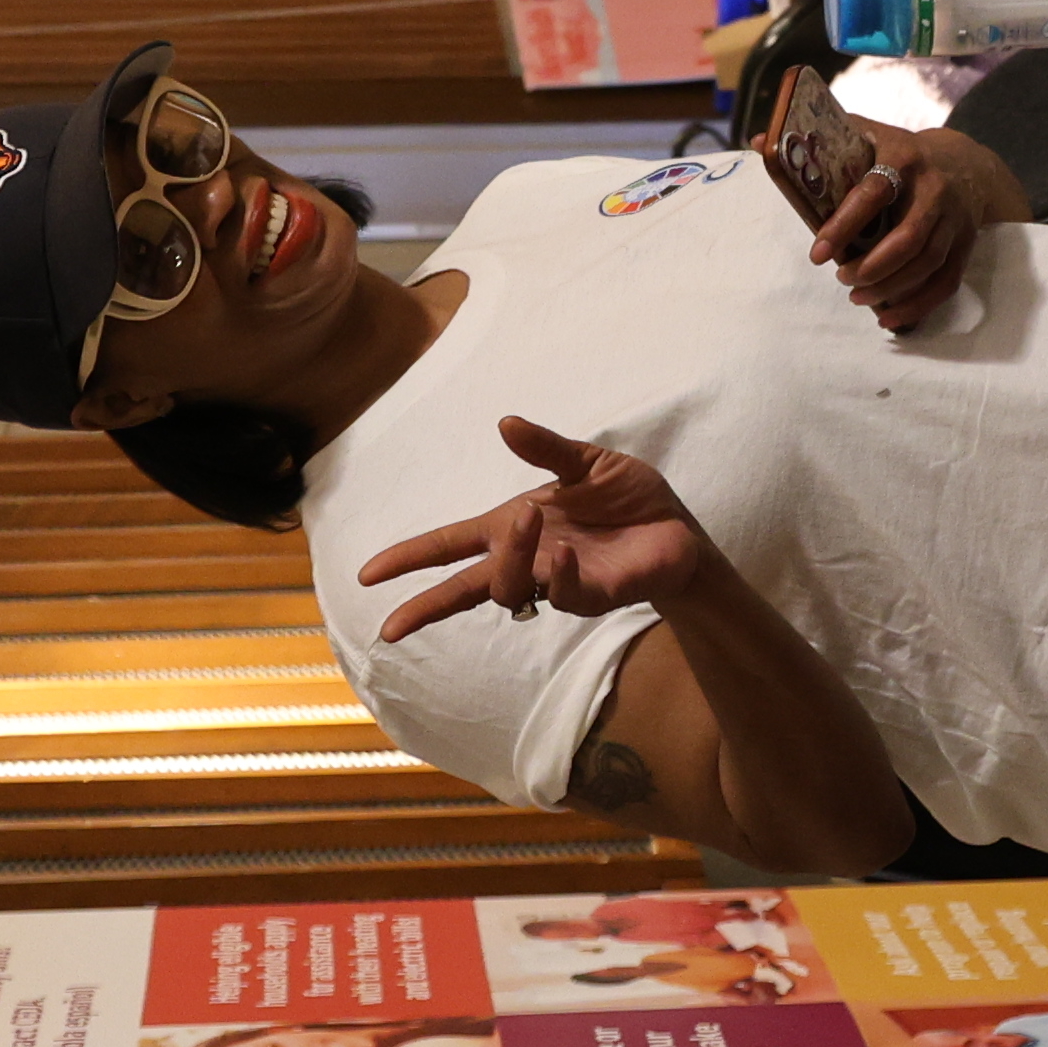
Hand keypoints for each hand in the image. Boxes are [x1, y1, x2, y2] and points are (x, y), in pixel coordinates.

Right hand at [358, 417, 713, 636]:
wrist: (678, 530)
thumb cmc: (628, 499)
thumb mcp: (585, 462)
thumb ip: (546, 448)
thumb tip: (505, 423)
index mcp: (514, 526)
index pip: (450, 545)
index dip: (410, 557)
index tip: (368, 574)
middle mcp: (527, 560)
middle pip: (464, 587)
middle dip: (426, 606)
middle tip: (393, 622)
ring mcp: (555, 583)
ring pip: (507, 589)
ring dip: (508, 557)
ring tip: (530, 519)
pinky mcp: (591, 596)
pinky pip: (561, 596)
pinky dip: (557, 577)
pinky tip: (564, 556)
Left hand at [810, 118, 1006, 326]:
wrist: (963, 162)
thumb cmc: (900, 153)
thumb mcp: (866, 134)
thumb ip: (818, 141)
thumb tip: (760, 142)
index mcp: (903, 157)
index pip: (874, 194)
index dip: (845, 225)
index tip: (818, 254)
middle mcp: (934, 188)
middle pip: (907, 238)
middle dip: (870, 267)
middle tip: (840, 277)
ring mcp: (954, 218)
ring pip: (926, 263)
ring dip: (889, 288)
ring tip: (856, 296)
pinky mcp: (965, 243)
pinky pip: (946, 281)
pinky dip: (918, 305)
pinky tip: (889, 318)